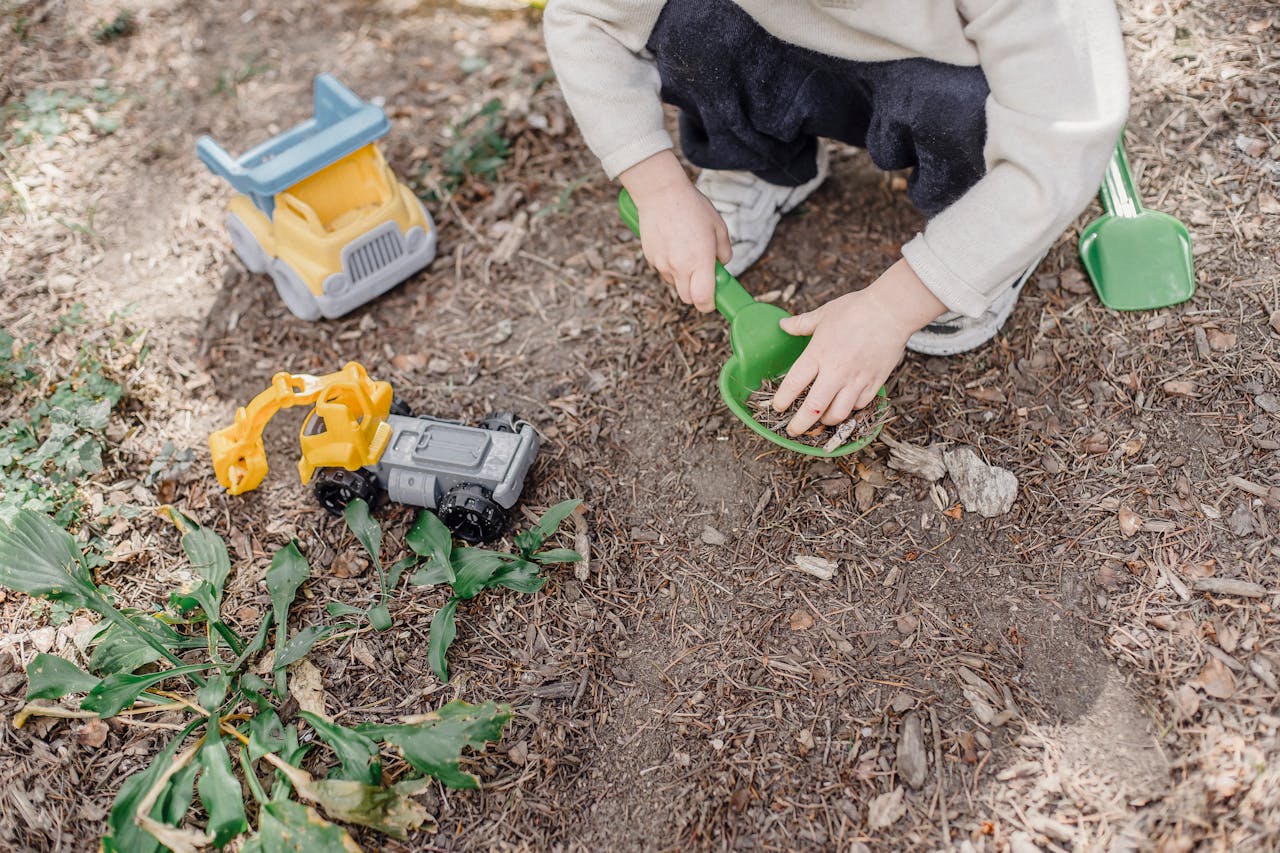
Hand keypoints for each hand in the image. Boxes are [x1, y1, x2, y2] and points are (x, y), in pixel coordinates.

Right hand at [620, 151, 730, 311]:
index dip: (709, 304)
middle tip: (703, 277)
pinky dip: (670, 265)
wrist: (661, 193)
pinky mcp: (651, 258)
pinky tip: (673, 244)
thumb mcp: (719, 227)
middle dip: (697, 294)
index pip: (703, 300)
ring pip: (675, 284)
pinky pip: (663, 270)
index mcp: (700, 261)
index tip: (714, 299)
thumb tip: (721, 265)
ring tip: (686, 253)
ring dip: (683, 278)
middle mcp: (680, 267)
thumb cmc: (693, 207)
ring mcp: (663, 264)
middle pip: (687, 298)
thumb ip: (724, 252)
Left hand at [772, 259, 946, 434]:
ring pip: (838, 414)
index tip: (777, 407)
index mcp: (818, 354)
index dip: (782, 401)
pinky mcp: (875, 382)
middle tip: (793, 430)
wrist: (891, 310)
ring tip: (820, 419)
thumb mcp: (824, 314)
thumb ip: (802, 324)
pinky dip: (851, 409)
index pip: (793, 385)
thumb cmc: (856, 309)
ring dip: (826, 420)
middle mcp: (835, 372)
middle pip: (813, 409)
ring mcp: (856, 379)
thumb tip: (783, 324)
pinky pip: (860, 406)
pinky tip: (845, 405)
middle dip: (800, 424)